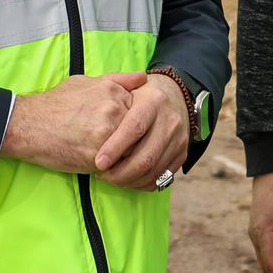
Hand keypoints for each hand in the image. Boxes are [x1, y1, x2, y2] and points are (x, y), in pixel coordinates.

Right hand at [0, 72, 146, 173]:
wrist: (29, 125)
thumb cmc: (56, 103)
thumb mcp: (86, 82)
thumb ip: (118, 80)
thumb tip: (143, 77)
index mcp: (113, 91)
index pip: (140, 111)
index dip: (130, 122)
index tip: (118, 127)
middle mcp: (113, 109)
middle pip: (138, 130)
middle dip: (129, 139)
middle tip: (110, 142)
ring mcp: (107, 133)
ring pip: (130, 149)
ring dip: (122, 153)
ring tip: (105, 151)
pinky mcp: (98, 155)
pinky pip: (117, 165)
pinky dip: (111, 165)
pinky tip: (96, 159)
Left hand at [93, 72, 188, 190]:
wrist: (176, 97)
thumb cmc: (141, 95)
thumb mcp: (128, 88)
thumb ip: (110, 93)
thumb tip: (90, 107)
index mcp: (154, 101)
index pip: (134, 128)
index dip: (115, 148)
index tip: (98, 163)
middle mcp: (170, 120)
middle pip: (146, 157)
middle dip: (120, 173)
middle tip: (102, 175)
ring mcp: (179, 139)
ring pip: (153, 171)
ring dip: (129, 181)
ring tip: (111, 178)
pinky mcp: (182, 154)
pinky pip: (161, 178)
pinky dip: (142, 184)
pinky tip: (127, 180)